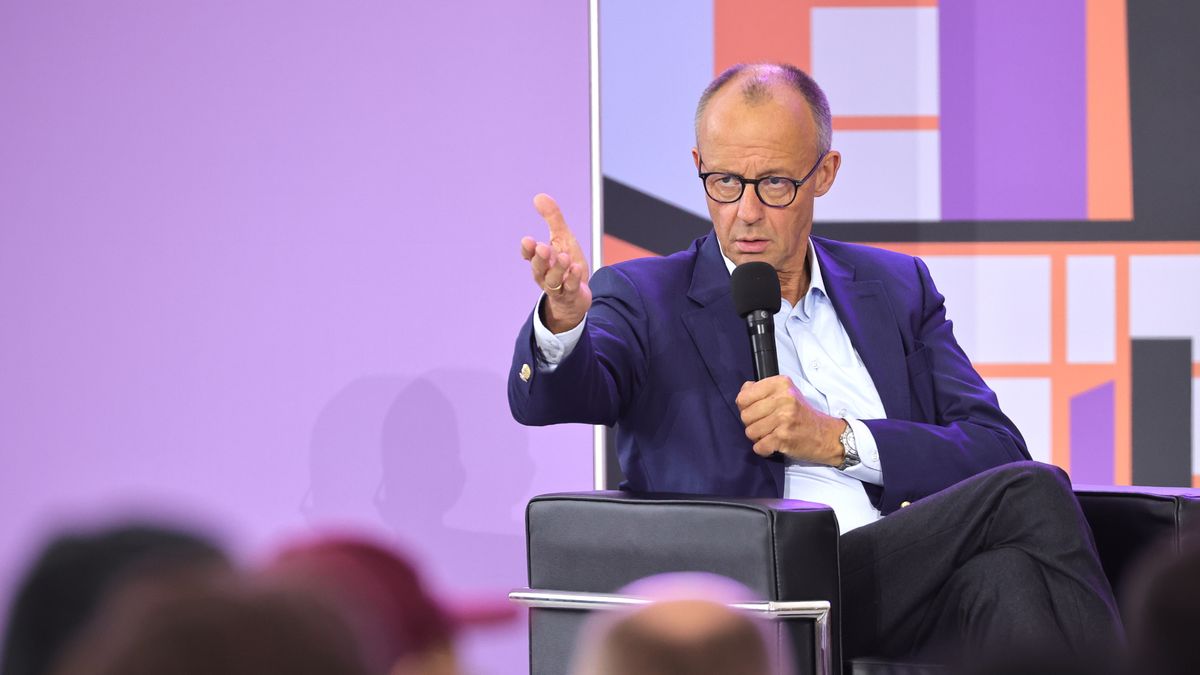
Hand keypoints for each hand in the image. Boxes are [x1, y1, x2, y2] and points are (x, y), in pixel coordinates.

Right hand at [519, 194, 591, 332]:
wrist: (576, 296)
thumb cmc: (566, 265)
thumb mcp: (562, 238)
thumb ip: (552, 218)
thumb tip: (539, 196)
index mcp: (540, 260)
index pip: (529, 255)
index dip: (527, 249)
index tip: (528, 241)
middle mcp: (545, 274)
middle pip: (539, 268)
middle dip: (540, 258)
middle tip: (542, 247)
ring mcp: (558, 287)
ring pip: (553, 280)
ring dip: (557, 269)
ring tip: (564, 257)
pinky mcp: (571, 294)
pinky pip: (571, 288)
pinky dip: (573, 279)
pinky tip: (576, 269)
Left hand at [735, 375, 845, 464]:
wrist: (826, 435)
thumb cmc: (802, 414)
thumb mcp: (786, 393)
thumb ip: (762, 390)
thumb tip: (743, 392)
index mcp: (781, 384)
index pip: (743, 396)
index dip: (745, 407)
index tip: (757, 411)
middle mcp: (783, 399)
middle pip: (745, 415)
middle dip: (752, 424)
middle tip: (766, 425)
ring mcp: (784, 419)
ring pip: (750, 432)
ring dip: (758, 437)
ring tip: (771, 434)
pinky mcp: (784, 438)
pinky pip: (758, 447)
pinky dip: (764, 449)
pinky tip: (774, 444)